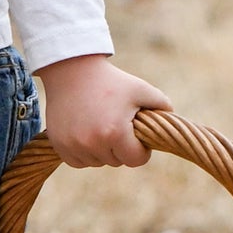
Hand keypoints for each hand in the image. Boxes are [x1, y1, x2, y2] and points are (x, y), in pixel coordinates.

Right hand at [36, 55, 171, 167]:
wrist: (71, 70)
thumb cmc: (110, 80)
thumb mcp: (141, 88)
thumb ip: (162, 104)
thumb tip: (174, 120)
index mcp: (115, 132)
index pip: (136, 160)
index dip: (141, 150)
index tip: (138, 137)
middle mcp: (92, 143)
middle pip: (116, 161)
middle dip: (121, 148)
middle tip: (117, 124)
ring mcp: (73, 145)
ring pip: (97, 162)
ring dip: (102, 151)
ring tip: (100, 126)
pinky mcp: (59, 145)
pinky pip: (78, 161)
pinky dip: (84, 152)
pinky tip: (85, 132)